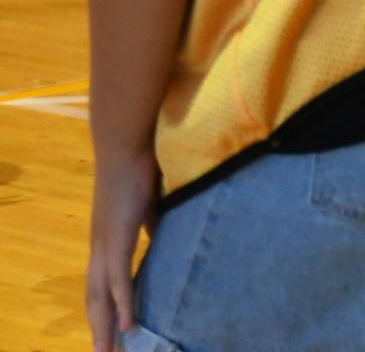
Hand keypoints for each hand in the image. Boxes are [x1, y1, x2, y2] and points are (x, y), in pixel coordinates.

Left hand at [87, 147, 157, 351]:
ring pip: (100, 297)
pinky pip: (118, 281)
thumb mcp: (149, 203)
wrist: (126, 145)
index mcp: (107, 239)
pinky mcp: (115, 239)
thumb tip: (159, 236)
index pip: (102, 283)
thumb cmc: (140, 166)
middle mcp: (99, 248)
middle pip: (94, 299)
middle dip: (98, 329)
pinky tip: (126, 326)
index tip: (111, 330)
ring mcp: (104, 245)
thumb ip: (152, 224)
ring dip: (103, 328)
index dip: (104, 308)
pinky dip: (121, 305)